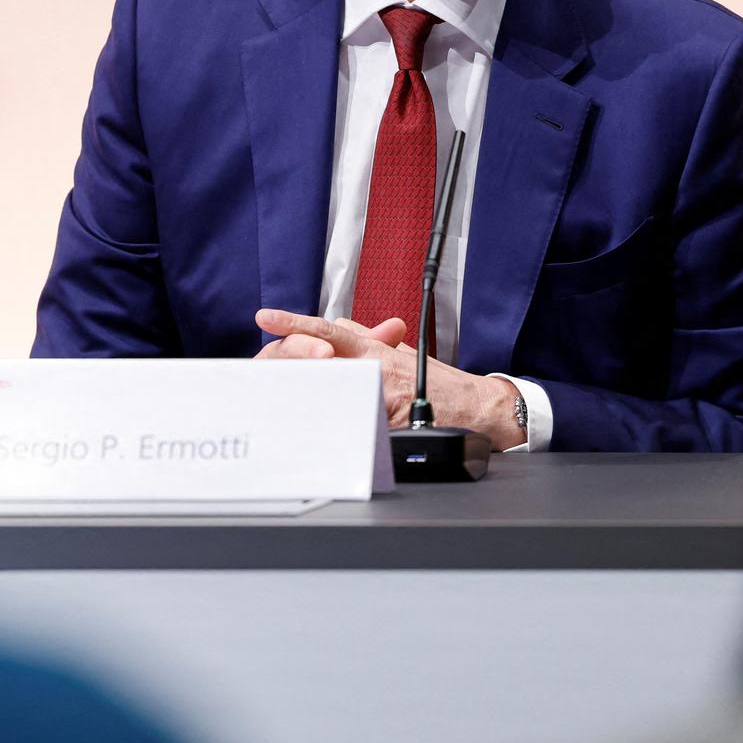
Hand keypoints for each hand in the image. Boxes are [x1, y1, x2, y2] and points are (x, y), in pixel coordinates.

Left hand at [253, 308, 524, 448]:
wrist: (477, 405)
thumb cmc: (439, 382)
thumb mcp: (401, 352)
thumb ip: (368, 340)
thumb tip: (336, 329)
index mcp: (374, 348)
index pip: (327, 329)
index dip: (295, 323)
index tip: (266, 317)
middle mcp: (376, 364)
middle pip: (322, 355)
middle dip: (295, 359)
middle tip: (267, 360)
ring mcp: (382, 390)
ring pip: (334, 385)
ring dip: (316, 391)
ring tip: (296, 398)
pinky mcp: (392, 416)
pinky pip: (356, 415)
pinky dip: (343, 418)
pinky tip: (330, 425)